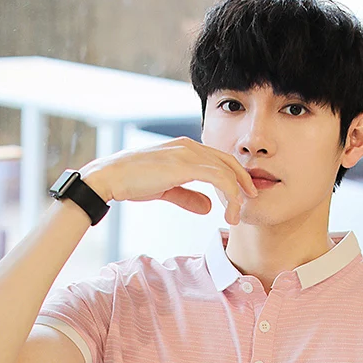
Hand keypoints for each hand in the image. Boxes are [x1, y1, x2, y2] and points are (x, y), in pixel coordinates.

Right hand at [78, 137, 259, 225]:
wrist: (111, 177)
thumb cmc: (133, 182)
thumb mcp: (166, 190)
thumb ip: (189, 196)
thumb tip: (209, 206)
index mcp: (186, 148)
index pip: (219, 159)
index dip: (235, 176)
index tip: (243, 195)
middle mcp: (190, 146)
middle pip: (228, 162)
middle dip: (244, 182)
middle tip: (251, 201)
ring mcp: (188, 153)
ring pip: (227, 170)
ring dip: (237, 195)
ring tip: (237, 216)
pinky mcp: (185, 165)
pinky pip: (218, 177)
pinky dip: (229, 195)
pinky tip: (228, 212)